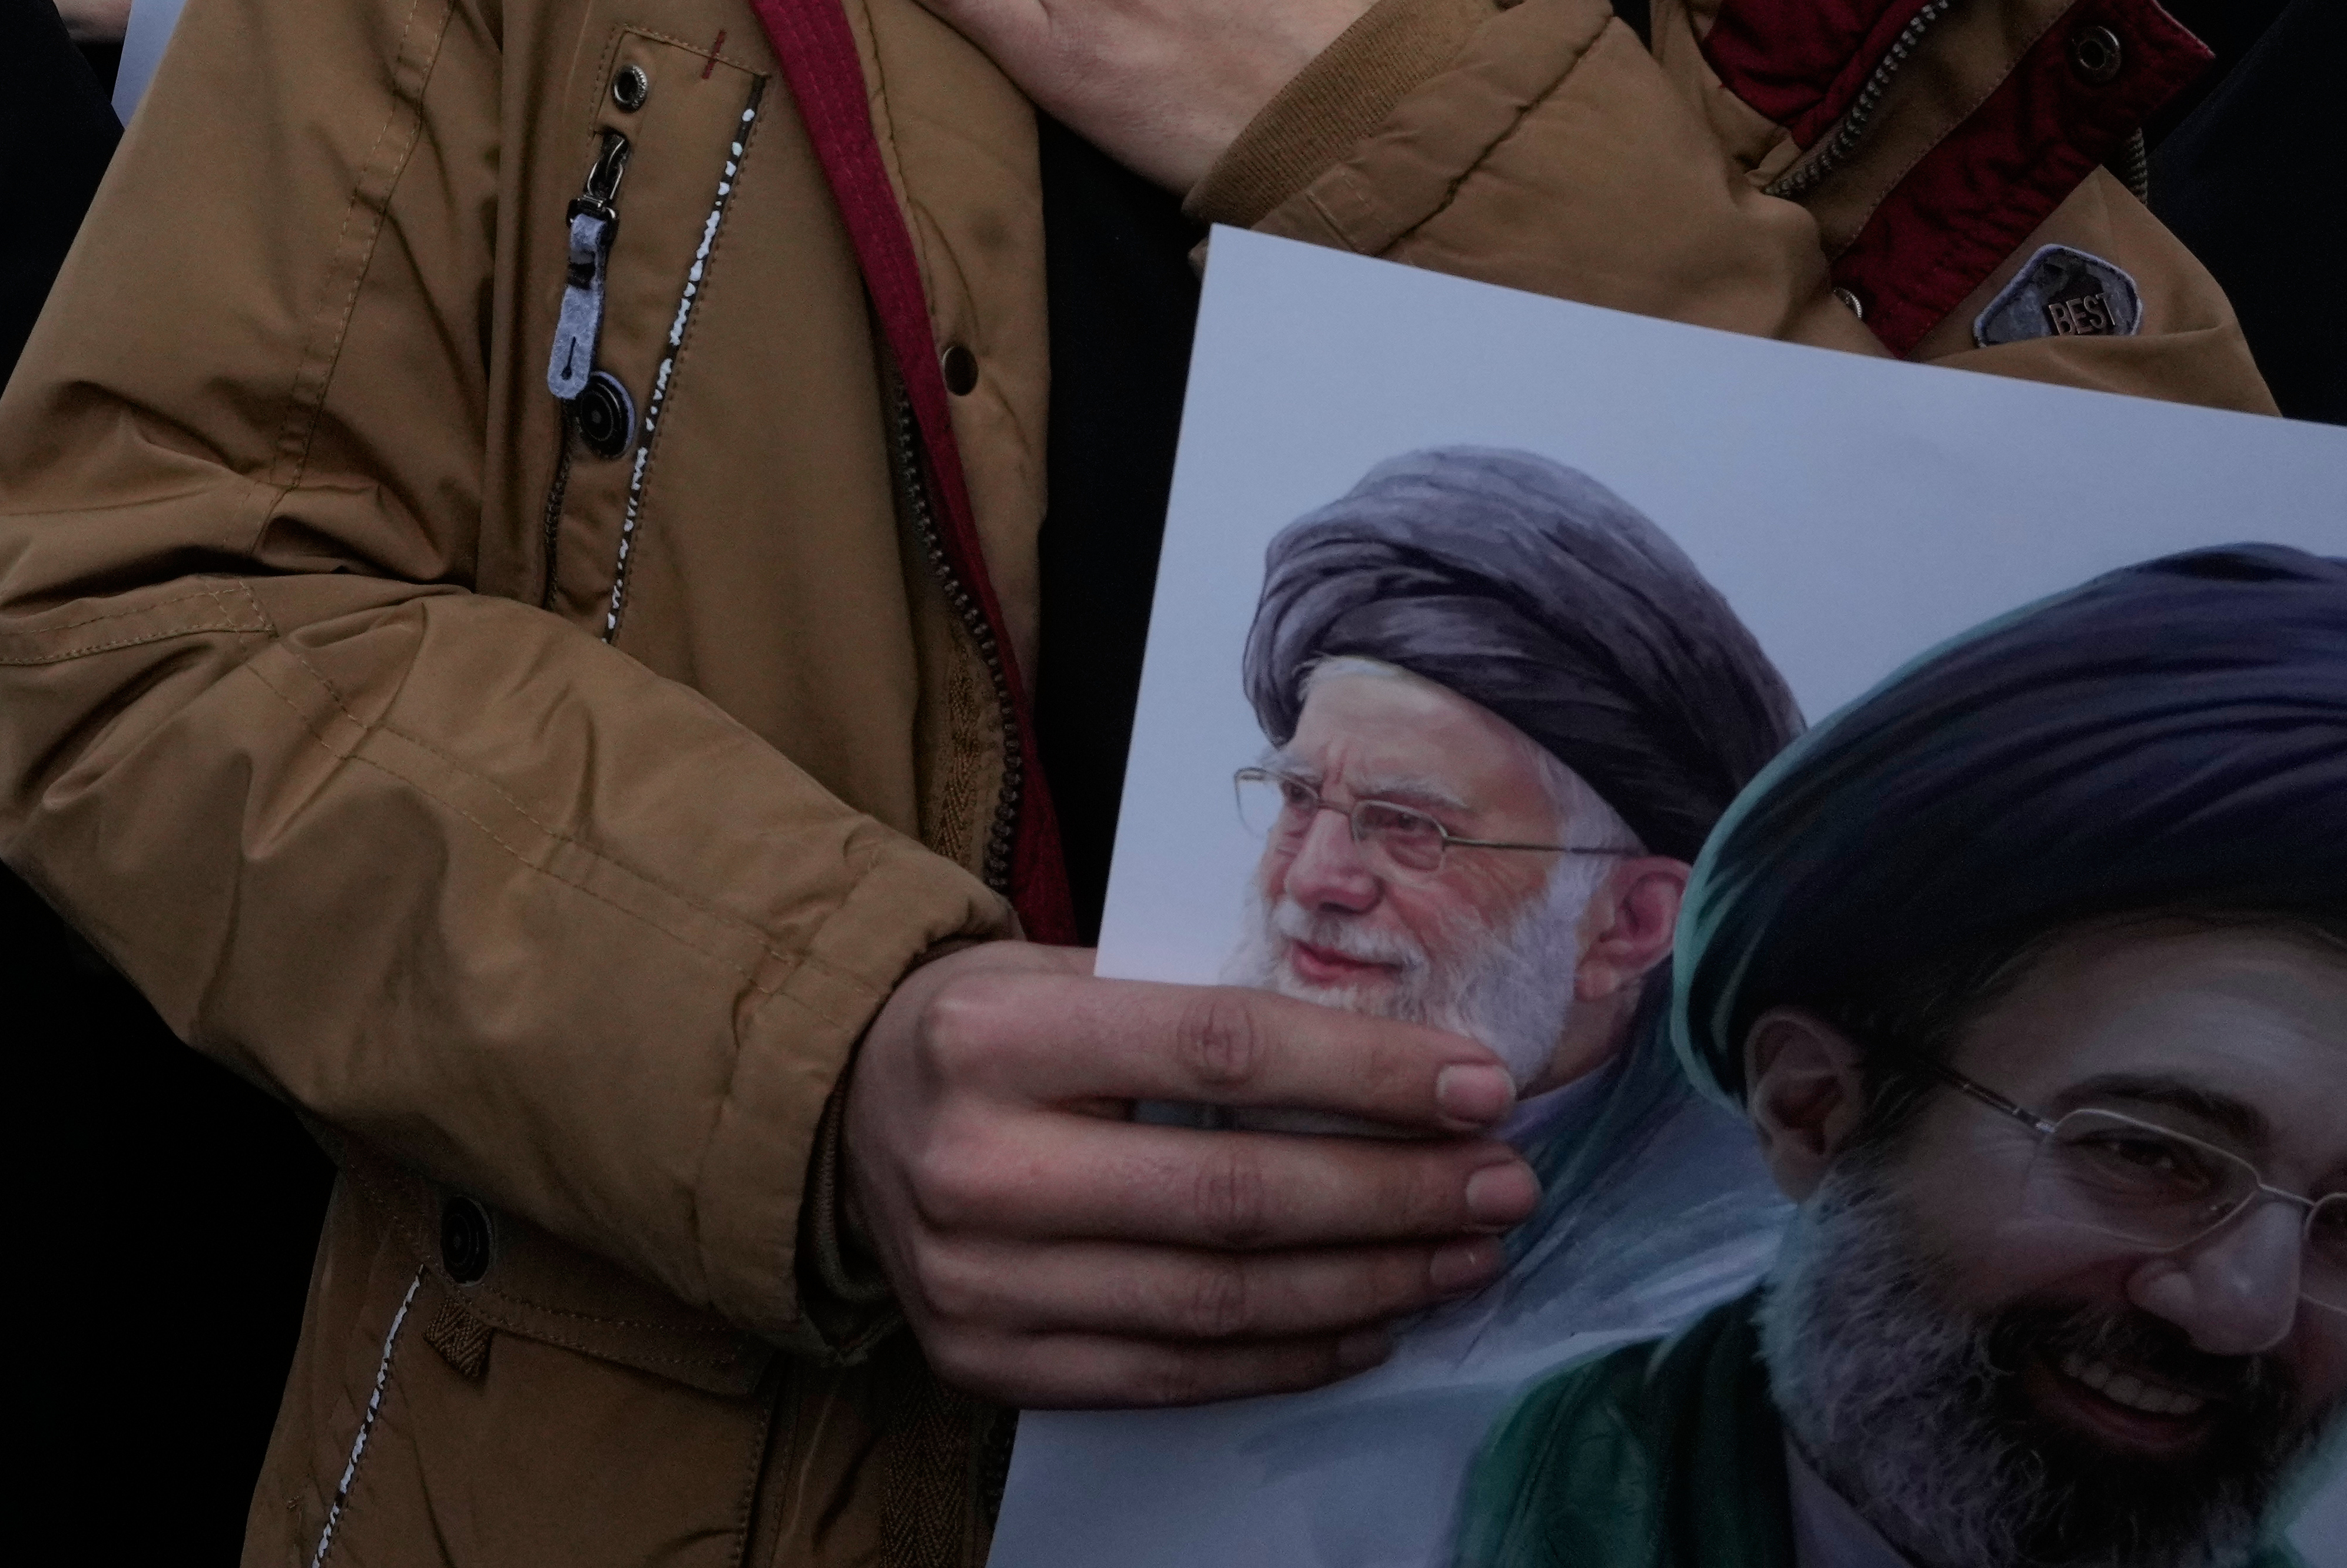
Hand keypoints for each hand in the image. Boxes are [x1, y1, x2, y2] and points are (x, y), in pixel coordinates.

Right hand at [841, 943, 1533, 1408]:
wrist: (843, 1121)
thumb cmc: (987, 1030)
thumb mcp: (1062, 971)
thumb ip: (1197, 1008)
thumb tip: (1394, 1057)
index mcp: (994, 1035)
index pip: (1217, 1052)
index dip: (1363, 1074)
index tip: (1479, 1086)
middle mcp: (976, 1164)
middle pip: (1231, 1198)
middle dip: (1394, 1194)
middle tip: (1503, 1183)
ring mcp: (976, 1282)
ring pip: (1217, 1304)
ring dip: (1368, 1283)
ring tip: (1463, 1255)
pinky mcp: (990, 1363)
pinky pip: (1173, 1376)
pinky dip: (1289, 1353)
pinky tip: (1372, 1318)